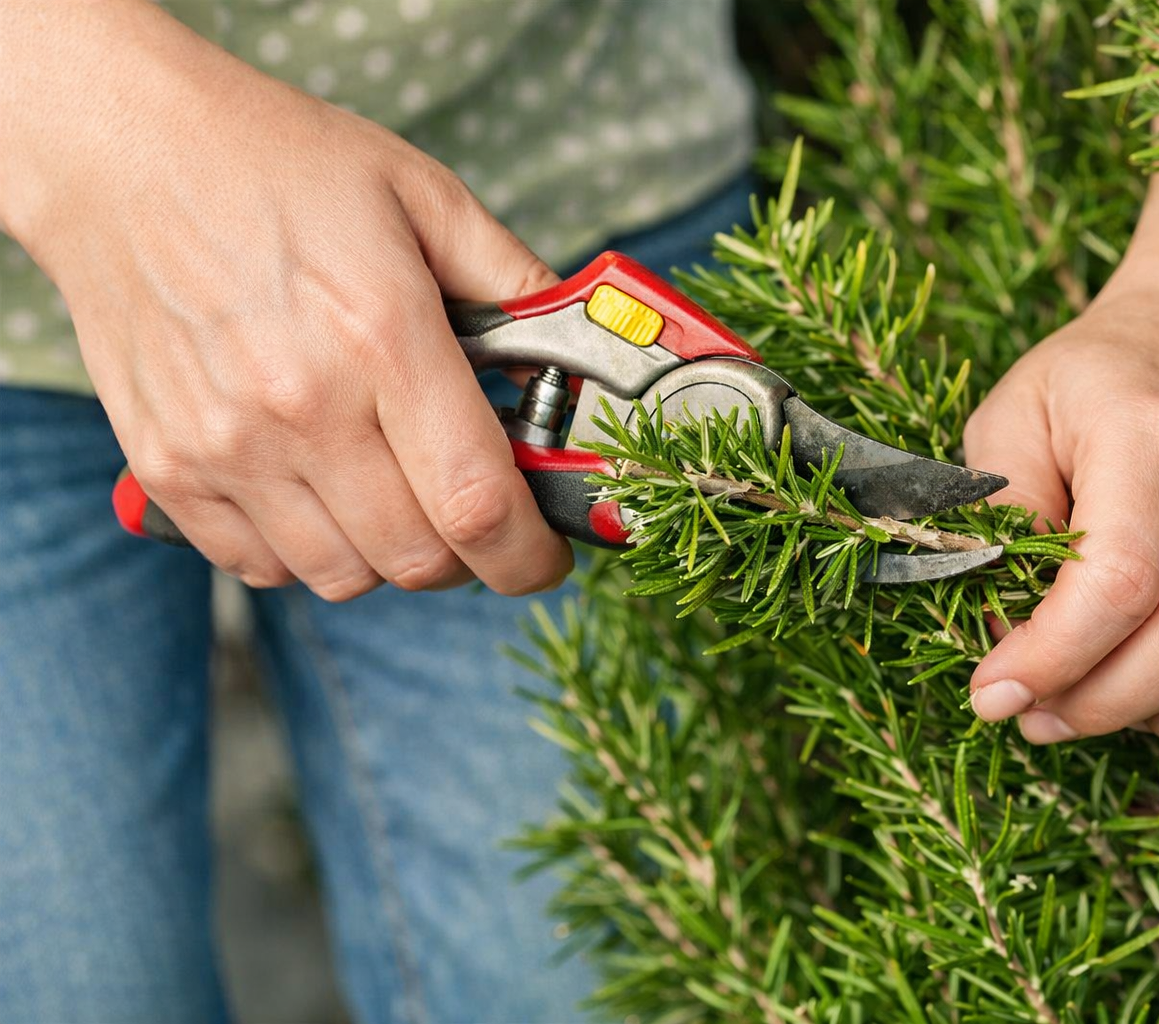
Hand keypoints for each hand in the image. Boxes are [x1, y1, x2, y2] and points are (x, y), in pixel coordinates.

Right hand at [1, 0, 571, 599]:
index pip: (477, 505)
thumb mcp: (426, 196)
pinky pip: (261, 568)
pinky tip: (325, 491)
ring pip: (343, 577)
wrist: (124, 151)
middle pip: (418, 560)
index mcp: (381, 335)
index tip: (546, 553)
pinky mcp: (168, 468)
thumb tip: (582, 365)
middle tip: (478, 514)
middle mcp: (300, 406)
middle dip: (473, 558)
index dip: (529, 554)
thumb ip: (518, 285)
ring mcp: (224, 445)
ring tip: (399, 493)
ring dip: (392, 557)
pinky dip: (309, 553)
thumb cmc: (280, 166)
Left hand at [963, 287, 1158, 756]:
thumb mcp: (1013, 416)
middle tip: (1037, 716)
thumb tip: (997, 623)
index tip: (994, 693)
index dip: (1052, 658)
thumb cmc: (1092, 377)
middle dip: (1101, 705)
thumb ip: (997, 513)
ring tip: (1108, 714)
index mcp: (1151, 438)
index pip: (1117, 583)